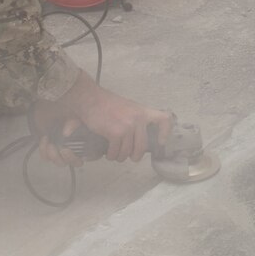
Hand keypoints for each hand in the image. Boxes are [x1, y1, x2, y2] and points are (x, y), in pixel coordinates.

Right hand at [35, 78, 174, 164]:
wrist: (89, 98)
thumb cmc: (106, 103)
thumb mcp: (128, 107)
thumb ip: (135, 119)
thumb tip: (139, 137)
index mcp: (142, 111)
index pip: (164, 120)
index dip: (165, 133)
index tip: (161, 142)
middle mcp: (137, 119)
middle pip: (142, 146)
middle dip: (135, 156)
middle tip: (130, 157)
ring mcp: (127, 126)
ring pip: (127, 152)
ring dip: (120, 157)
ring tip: (115, 154)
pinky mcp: (115, 133)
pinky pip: (115, 152)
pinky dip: (111, 155)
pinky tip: (108, 153)